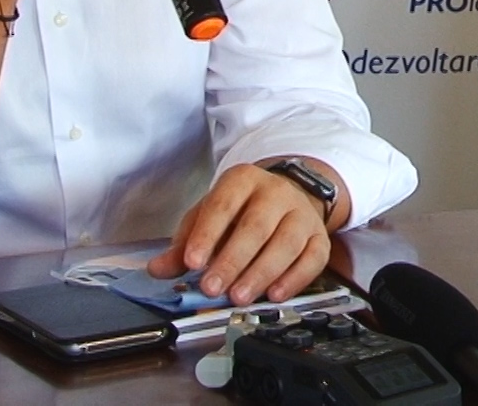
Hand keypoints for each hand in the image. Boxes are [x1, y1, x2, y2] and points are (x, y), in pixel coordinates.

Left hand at [146, 161, 341, 304]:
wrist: (288, 197)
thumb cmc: (242, 210)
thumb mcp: (208, 217)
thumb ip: (183, 244)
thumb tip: (157, 269)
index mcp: (243, 181)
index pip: (223, 205)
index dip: (207, 234)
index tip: (192, 262)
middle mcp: (276, 193)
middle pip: (256, 226)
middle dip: (232, 260)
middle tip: (212, 288)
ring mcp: (301, 215)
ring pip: (286, 244)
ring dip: (261, 273)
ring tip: (239, 297)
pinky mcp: (319, 237)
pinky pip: (313, 259)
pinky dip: (294, 279)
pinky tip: (274, 294)